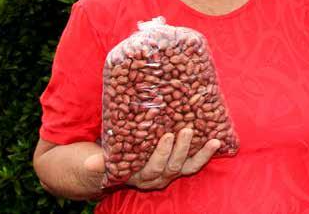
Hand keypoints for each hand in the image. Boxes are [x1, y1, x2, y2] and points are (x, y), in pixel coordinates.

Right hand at [82, 128, 220, 190]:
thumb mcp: (101, 160)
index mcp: (139, 176)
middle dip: (181, 150)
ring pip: (187, 166)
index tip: (166, 137)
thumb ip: (100, 161)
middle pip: (172, 167)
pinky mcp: (179, 164)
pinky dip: (206, 153)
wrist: (115, 165)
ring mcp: (170, 171)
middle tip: (186, 130)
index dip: (161, 154)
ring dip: (201, 154)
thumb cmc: (108, 158)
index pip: (153, 168)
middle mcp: (156, 177)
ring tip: (213, 141)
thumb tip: (90, 163)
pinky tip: (218, 140)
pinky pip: (195, 162)